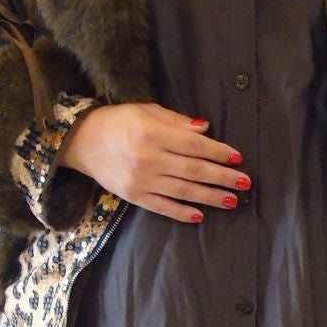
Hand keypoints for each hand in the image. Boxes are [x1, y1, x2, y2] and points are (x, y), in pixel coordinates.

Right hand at [60, 103, 250, 221]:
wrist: (82, 141)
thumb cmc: (118, 121)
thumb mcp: (147, 110)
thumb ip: (177, 121)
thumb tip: (205, 129)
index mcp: (153, 132)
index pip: (194, 145)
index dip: (218, 152)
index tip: (238, 158)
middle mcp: (148, 158)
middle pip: (194, 170)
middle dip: (223, 177)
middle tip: (245, 182)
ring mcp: (140, 180)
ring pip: (183, 191)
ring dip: (210, 197)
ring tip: (232, 200)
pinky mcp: (133, 196)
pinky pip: (162, 207)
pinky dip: (182, 213)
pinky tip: (200, 216)